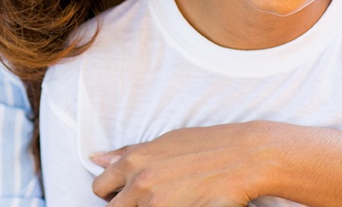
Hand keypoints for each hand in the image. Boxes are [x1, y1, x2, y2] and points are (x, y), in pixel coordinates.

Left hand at [90, 123, 270, 205]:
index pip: (100, 187)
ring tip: (170, 198)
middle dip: (124, 206)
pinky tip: (181, 201)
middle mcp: (141, 184)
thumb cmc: (207, 145)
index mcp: (135, 161)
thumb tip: (97, 158)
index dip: (111, 193)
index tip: (122, 195)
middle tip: (147, 200)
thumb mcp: (165, 142)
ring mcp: (157, 205)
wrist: (244, 156)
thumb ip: (130, 153)